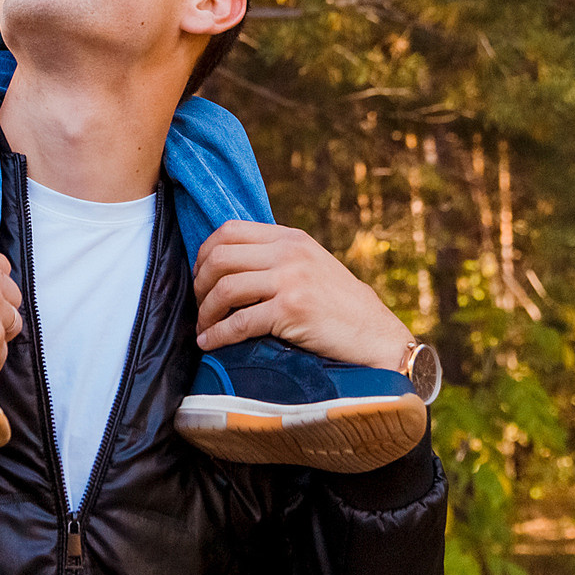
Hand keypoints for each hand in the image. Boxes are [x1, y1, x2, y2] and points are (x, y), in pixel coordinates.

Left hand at [192, 221, 412, 367]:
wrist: (375, 335)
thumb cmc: (340, 307)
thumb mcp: (311, 266)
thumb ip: (276, 258)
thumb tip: (227, 266)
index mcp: (291, 238)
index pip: (229, 230)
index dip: (204, 253)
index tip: (200, 277)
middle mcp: (289, 253)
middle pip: (220, 258)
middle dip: (200, 284)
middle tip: (199, 306)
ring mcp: (291, 280)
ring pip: (225, 288)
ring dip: (205, 313)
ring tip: (204, 328)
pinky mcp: (291, 310)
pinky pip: (239, 322)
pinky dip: (218, 335)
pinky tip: (210, 344)